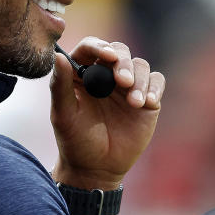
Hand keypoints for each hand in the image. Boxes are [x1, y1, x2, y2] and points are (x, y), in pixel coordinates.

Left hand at [49, 37, 164, 189]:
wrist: (97, 168)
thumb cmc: (75, 140)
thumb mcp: (63, 114)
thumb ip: (60, 85)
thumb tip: (58, 56)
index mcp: (82, 73)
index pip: (90, 48)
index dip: (99, 46)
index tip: (108, 56)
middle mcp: (106, 75)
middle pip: (120, 51)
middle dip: (124, 63)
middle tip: (123, 81)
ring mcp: (127, 86)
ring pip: (140, 65)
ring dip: (139, 79)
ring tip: (135, 102)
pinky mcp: (146, 99)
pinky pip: (156, 81)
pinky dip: (154, 87)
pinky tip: (147, 102)